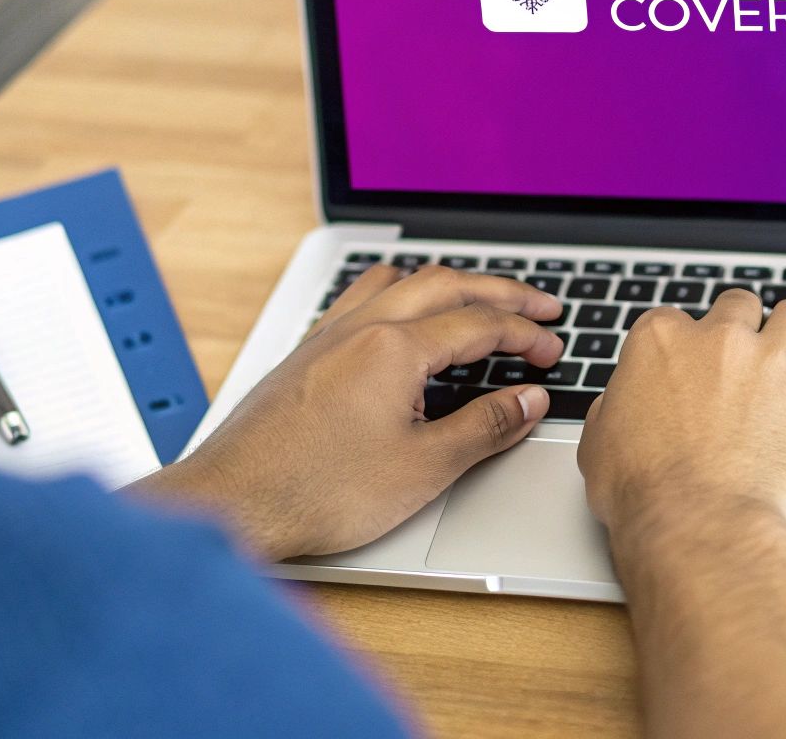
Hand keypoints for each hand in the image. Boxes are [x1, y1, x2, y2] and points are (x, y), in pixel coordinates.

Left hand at [131, 264, 562, 560]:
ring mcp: (327, 337)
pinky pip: (361, 299)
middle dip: (500, 291)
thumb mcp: (423, 469)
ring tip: (475, 298)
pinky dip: (399, 296)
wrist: (233, 504)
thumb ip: (485, 427)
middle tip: (538, 307)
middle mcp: (359, 328)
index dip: (526, 335)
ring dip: (447, 284)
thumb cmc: (315, 492)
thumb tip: (527, 400)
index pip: (479, 323)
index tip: (552, 350)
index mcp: (395, 349)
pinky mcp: (305, 355)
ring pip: (398, 282)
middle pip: (445, 285)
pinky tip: (400, 319)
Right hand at [577, 289, 785, 540]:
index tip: (690, 367)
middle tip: (744, 358)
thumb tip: (621, 406)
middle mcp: (720, 342)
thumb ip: (615, 408)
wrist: (695, 526)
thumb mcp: (599, 443)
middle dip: (744, 328)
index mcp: (662, 342)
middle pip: (740, 306)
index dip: (685, 345)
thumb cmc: (643, 493)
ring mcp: (773, 368)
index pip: (675, 320)